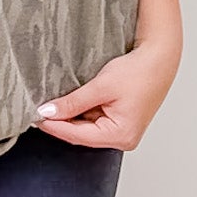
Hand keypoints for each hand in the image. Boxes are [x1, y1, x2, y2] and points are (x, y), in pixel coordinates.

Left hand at [33, 36, 180, 150]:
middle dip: (61, 122)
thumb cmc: (139, 71)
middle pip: (81, 135)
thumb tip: (48, 112)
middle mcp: (123, 139)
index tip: (35, 117)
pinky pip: (95, 121)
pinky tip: (70, 101)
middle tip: (39, 109)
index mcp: (121, 135)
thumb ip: (73, 102)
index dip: (54, 126)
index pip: (78, 136)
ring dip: (70, 116)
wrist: (161, 57)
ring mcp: (122, 131)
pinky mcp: (120, 121)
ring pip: (86, 128)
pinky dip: (82, 112)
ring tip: (52, 103)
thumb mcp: (100, 86)